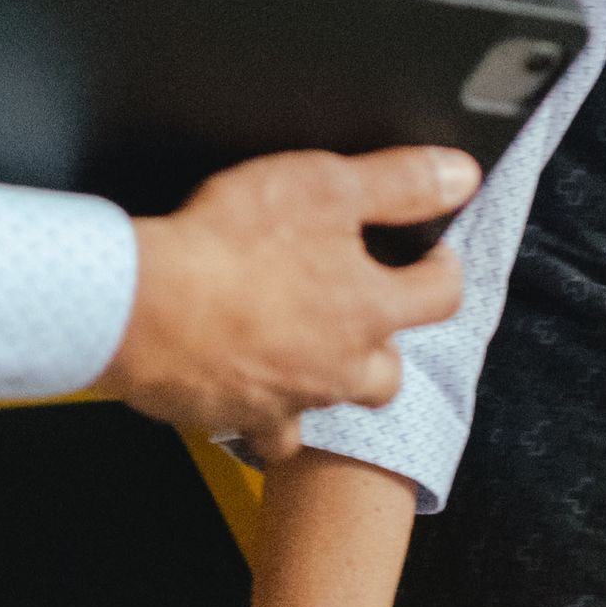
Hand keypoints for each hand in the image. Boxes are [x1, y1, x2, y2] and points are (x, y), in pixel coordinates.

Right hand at [93, 145, 470, 432]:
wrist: (143, 307)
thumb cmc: (230, 244)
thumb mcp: (324, 186)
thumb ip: (399, 182)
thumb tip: (461, 176)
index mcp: (370, 309)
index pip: (442, 297)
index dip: (442, 271)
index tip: (431, 259)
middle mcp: (341, 366)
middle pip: (389, 375)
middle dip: (382, 347)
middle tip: (359, 316)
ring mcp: (291, 401)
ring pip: (328, 405)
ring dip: (324, 382)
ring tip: (301, 351)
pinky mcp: (238, 418)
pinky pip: (264, 430)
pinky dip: (263, 413)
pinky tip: (247, 384)